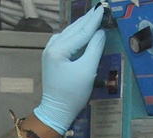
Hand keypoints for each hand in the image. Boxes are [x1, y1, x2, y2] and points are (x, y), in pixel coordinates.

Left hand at [33, 5, 106, 134]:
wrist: (56, 111)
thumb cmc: (73, 94)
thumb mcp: (87, 71)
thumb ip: (94, 49)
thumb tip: (100, 32)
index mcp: (58, 50)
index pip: (81, 32)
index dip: (94, 21)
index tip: (103, 9)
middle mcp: (51, 47)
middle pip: (73, 30)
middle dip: (87, 20)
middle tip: (99, 9)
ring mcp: (49, 53)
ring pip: (68, 34)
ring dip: (80, 26)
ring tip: (92, 17)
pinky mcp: (51, 59)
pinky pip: (64, 41)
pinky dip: (74, 35)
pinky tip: (79, 32)